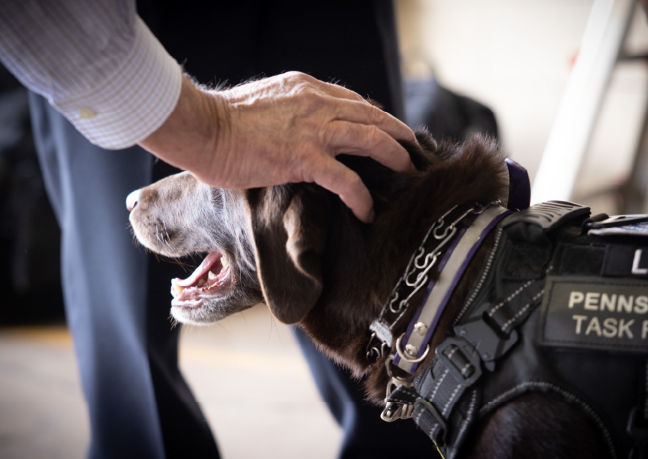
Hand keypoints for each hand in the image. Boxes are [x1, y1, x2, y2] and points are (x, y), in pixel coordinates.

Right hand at [140, 71, 415, 221]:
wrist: (202, 128)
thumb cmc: (223, 120)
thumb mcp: (264, 103)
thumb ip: (287, 111)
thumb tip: (295, 129)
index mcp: (307, 88)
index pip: (353, 101)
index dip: (375, 117)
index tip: (386, 131)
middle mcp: (317, 103)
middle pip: (372, 116)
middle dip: (398, 133)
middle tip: (414, 150)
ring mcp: (314, 130)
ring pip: (372, 140)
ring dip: (395, 158)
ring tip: (407, 174)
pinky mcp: (305, 158)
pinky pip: (347, 180)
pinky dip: (362, 197)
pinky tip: (367, 211)